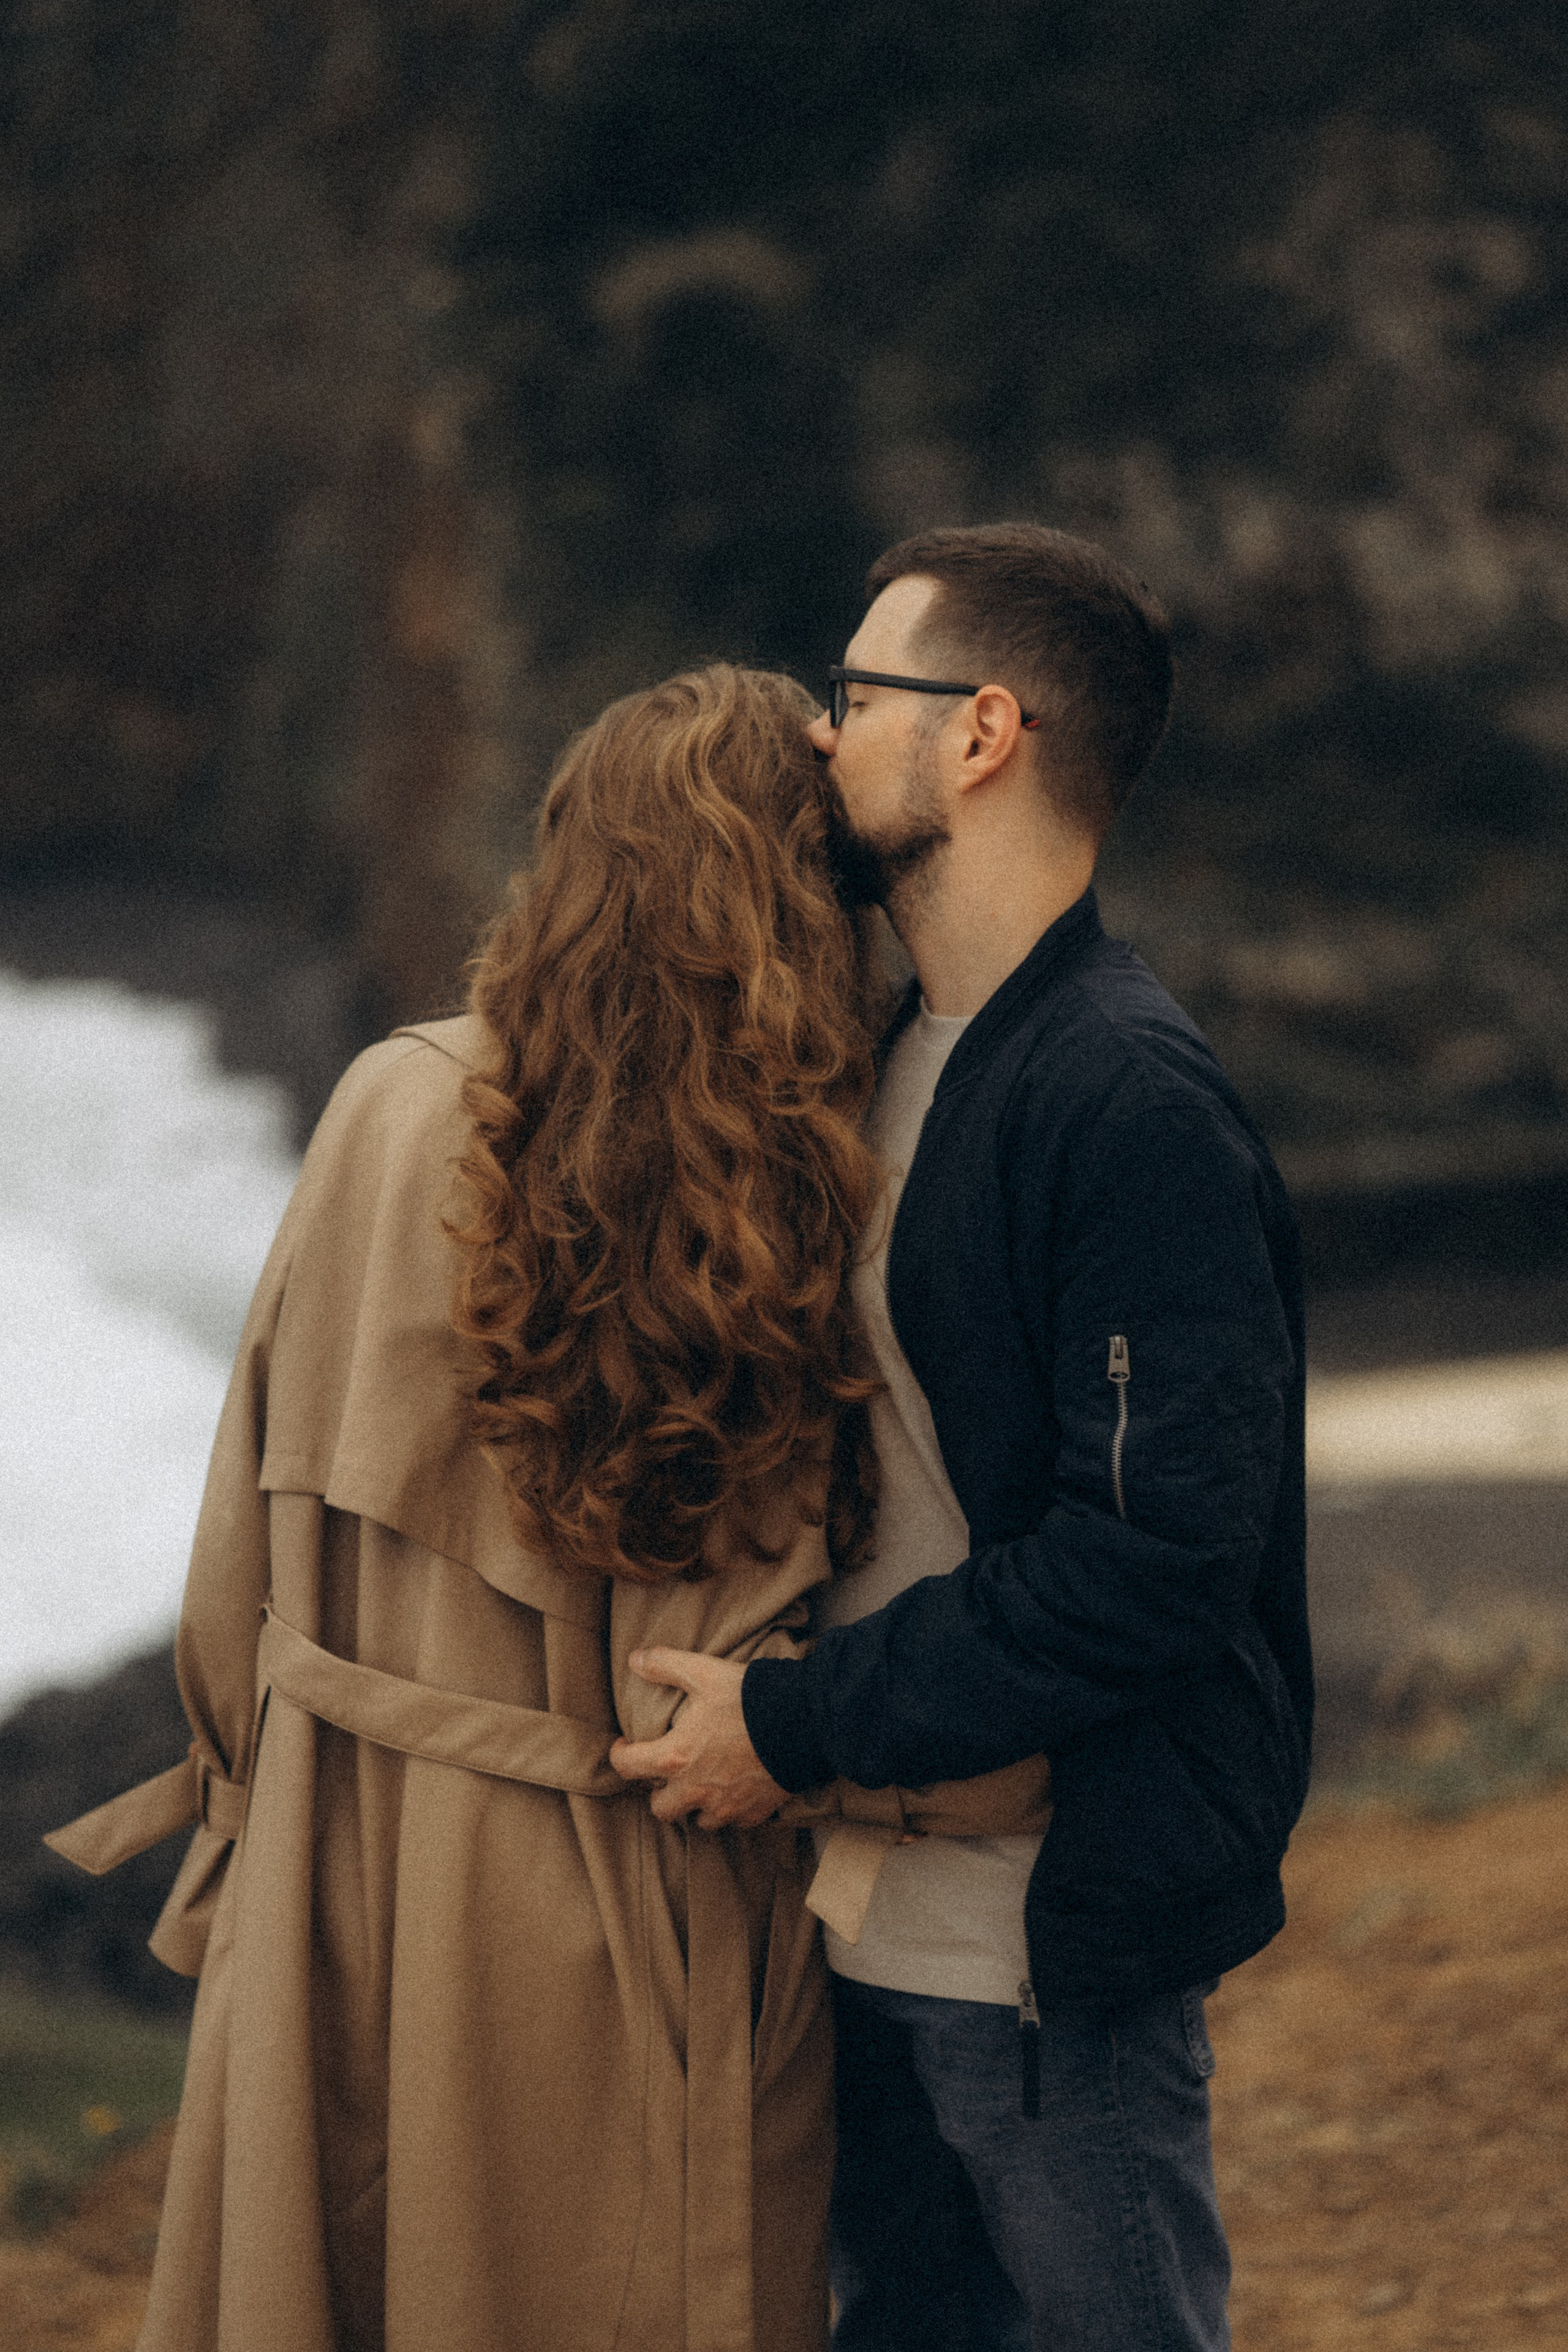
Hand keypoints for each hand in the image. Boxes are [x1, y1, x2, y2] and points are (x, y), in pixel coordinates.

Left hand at [609, 1649, 788, 1828]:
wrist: (803, 1725)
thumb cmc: (749, 1699)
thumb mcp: (704, 1672)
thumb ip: (665, 1665)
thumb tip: (635, 1660)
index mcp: (675, 1758)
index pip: (628, 1767)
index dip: (620, 1755)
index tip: (626, 1746)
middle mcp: (695, 1791)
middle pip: (661, 1808)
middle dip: (659, 1792)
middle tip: (668, 1771)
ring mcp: (725, 1807)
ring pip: (698, 1820)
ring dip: (696, 1804)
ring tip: (703, 1782)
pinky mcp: (754, 1813)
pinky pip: (733, 1821)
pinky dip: (730, 1808)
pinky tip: (736, 1788)